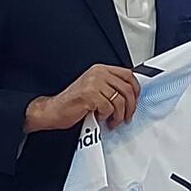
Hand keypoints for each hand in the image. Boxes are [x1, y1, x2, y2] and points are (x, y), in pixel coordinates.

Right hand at [25, 64, 140, 131]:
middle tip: (127, 116)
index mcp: (100, 69)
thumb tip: (132, 95)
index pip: (128, 74)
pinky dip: (107, 116)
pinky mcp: (89, 95)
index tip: (135, 101)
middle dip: (130, 106)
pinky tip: (100, 118)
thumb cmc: (74, 102)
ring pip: (120, 100)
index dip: (136, 89)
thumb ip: (110, 87)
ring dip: (119, 115)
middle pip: (127, 88)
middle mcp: (98, 73)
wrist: (54, 110)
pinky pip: (109, 108)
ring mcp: (93, 83)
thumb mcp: (94, 88)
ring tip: (113, 121)